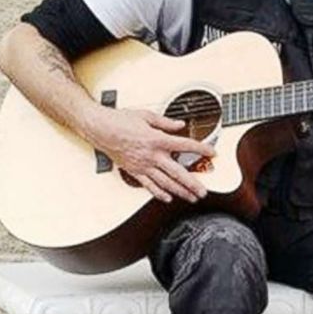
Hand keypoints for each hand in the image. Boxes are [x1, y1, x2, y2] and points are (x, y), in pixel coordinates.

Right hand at [89, 108, 215, 203]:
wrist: (100, 129)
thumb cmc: (120, 120)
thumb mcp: (146, 115)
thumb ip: (166, 122)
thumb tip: (180, 125)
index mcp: (157, 139)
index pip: (185, 145)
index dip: (202, 149)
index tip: (213, 153)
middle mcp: (152, 156)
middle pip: (178, 173)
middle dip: (193, 184)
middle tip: (204, 191)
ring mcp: (143, 166)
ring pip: (166, 183)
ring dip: (180, 192)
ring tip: (191, 198)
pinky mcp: (134, 172)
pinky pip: (149, 186)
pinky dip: (159, 193)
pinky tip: (168, 198)